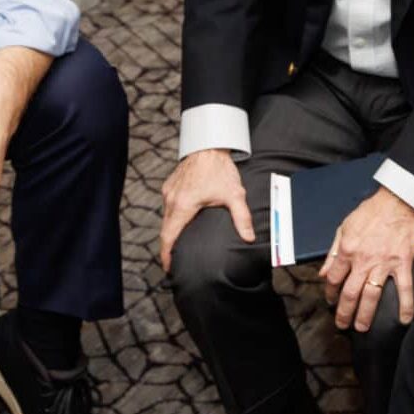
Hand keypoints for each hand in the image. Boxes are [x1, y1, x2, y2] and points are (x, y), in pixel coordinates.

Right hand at [160, 148, 254, 271]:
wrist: (208, 145)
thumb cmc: (219, 169)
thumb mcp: (234, 194)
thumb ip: (241, 218)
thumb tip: (249, 238)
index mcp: (183, 206)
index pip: (168, 237)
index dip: (166, 255)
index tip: (168, 267)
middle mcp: (171, 200)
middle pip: (165, 230)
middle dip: (168, 247)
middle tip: (174, 261)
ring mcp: (169, 192)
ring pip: (166, 218)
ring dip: (170, 232)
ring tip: (178, 244)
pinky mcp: (170, 186)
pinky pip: (168, 206)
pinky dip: (172, 218)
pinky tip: (182, 221)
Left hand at [319, 187, 413, 332]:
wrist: (398, 201)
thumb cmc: (372, 212)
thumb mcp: (343, 228)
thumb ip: (333, 253)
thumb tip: (324, 273)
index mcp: (347, 251)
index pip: (334, 279)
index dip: (330, 293)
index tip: (331, 301)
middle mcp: (363, 260)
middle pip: (350, 293)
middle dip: (344, 312)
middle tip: (343, 324)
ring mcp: (383, 263)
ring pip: (371, 296)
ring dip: (365, 315)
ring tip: (362, 327)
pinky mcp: (402, 263)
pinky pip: (404, 288)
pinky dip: (405, 306)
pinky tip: (404, 319)